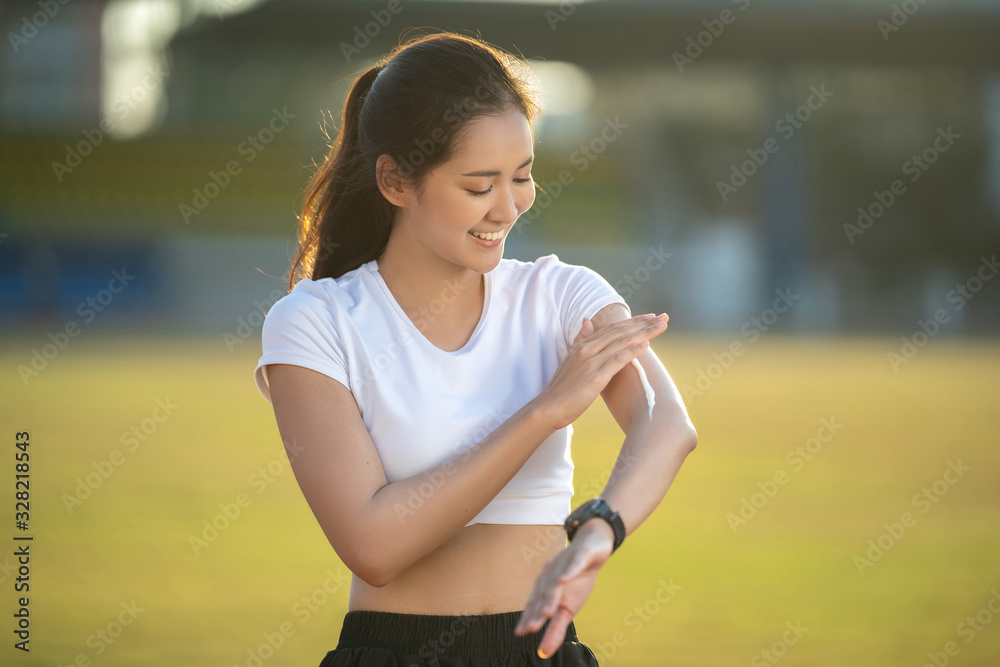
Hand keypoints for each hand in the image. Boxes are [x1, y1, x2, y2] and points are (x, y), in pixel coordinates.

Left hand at [513, 519, 615, 657]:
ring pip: (556, 581)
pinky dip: (569, 571)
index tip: (520, 632)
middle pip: (543, 595)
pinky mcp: (580, 555)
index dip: (528, 619)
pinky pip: (574, 563)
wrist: (593, 549)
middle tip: (531, 627)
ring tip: (547, 611)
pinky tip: (564, 579)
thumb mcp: (568, 608)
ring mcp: (564, 564)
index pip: (535, 606)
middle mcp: (550, 576)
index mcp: (546, 590)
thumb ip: (555, 630)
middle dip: (537, 611)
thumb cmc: (577, 581)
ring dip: (550, 595)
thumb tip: (544, 654)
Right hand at [536, 313, 668, 430]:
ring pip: (623, 342)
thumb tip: (587, 320)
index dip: (633, 321)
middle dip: (645, 323)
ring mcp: (591, 362)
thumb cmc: (561, 388)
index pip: (613, 327)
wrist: (548, 408)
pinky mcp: (595, 377)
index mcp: (583, 345)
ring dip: (645, 333)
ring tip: (662, 326)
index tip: (651, 317)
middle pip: (621, 331)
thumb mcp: (570, 359)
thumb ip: (580, 339)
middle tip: (664, 317)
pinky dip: (633, 351)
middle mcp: (588, 349)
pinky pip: (617, 360)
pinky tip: (647, 345)